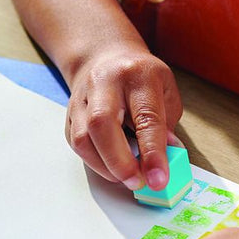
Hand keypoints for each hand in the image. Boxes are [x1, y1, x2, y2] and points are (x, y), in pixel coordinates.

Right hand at [65, 46, 182, 191]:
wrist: (105, 55)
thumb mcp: (166, 92)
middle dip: (120, 162)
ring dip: (105, 166)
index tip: (158, 179)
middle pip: (102, 123)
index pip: (146, 117)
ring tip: (125, 178)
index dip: (153, 153)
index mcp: (138, 75)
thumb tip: (164, 161)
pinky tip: (110, 167)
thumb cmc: (141, 77)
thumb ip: (167, 126)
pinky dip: (94, 161)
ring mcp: (82, 97)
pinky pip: (76, 143)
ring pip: (83, 137)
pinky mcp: (70, 113)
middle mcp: (105, 83)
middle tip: (136, 182)